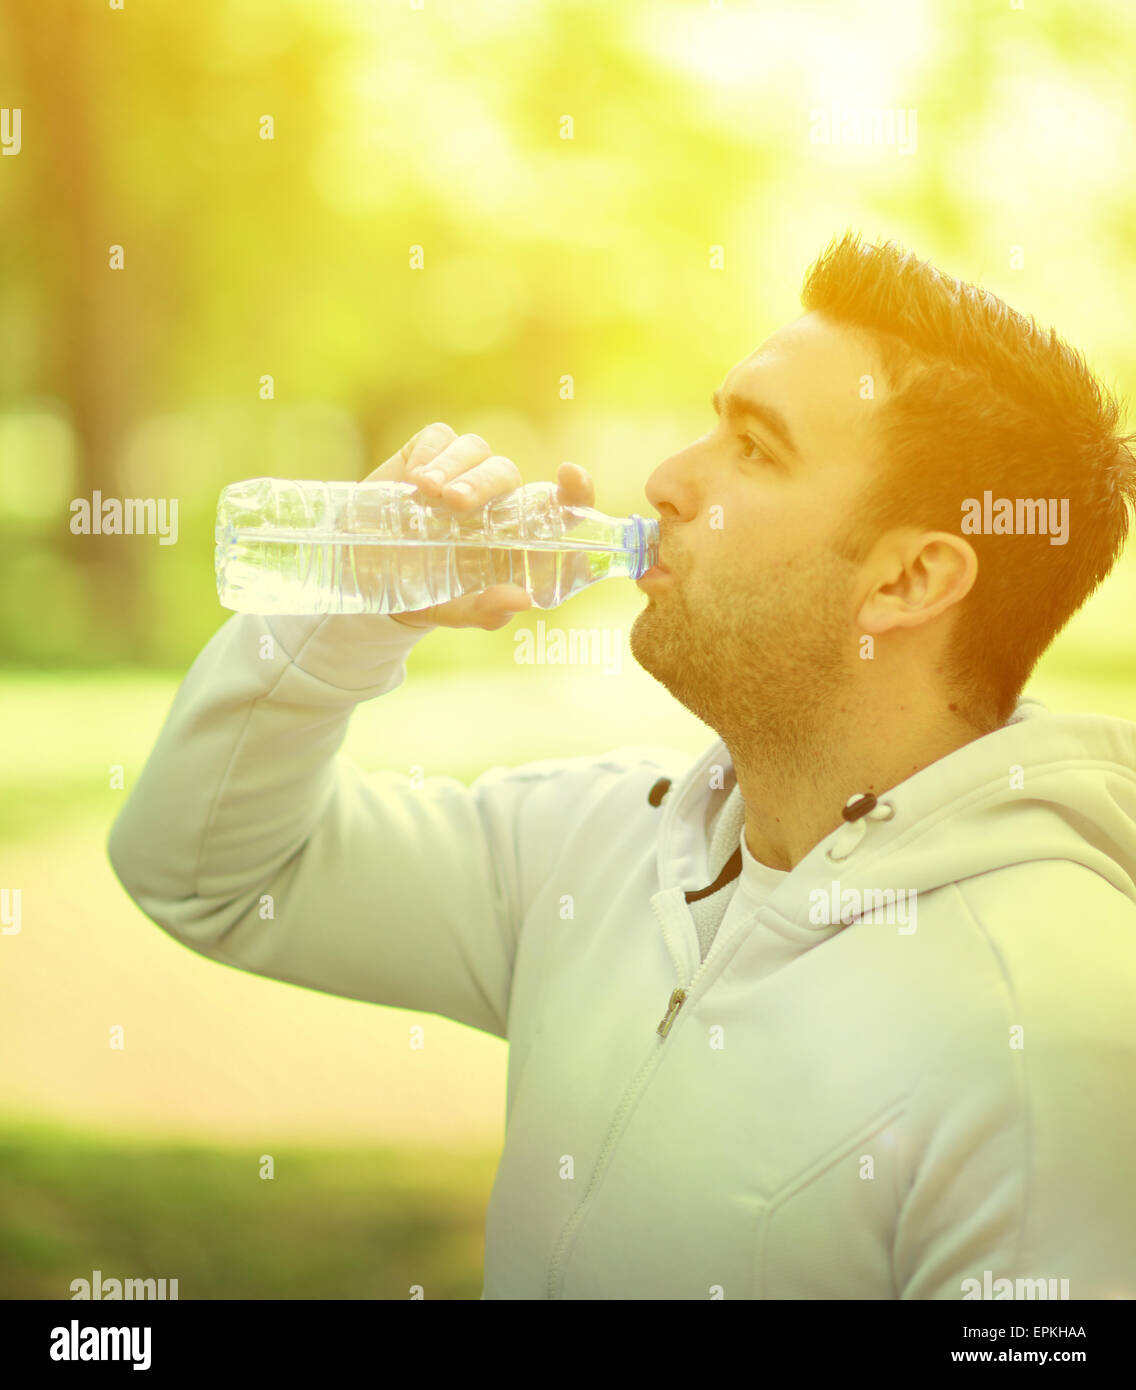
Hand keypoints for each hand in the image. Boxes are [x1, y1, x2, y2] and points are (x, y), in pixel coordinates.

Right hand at [360, 422, 595, 629]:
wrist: (370, 578)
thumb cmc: (429, 594)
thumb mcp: (454, 611)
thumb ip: (486, 611)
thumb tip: (521, 600)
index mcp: (516, 535)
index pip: (559, 507)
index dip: (574, 490)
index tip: (570, 477)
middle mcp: (495, 500)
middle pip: (506, 473)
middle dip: (482, 483)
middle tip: (454, 503)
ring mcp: (462, 474)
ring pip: (474, 450)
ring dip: (453, 467)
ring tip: (424, 491)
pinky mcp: (427, 456)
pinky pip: (439, 438)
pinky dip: (429, 453)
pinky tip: (412, 479)